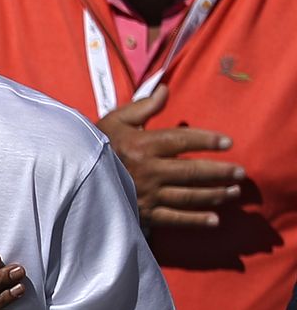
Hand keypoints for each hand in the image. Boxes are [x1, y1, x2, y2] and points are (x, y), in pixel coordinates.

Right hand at [97, 85, 242, 227]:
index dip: (207, 140)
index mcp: (143, 145)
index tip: (228, 142)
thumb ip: (144, 106)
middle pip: (192, 171)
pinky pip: (173, 218)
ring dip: (214, 194)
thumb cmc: (93, 144)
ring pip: (188, 195)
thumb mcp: (116, 120)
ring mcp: (146, 193)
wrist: (69, 173)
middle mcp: (148, 170)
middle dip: (220, 172)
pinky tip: (214, 219)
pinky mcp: (142, 212)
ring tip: (232, 193)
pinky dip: (195, 220)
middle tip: (240, 172)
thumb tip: (165, 89)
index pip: (183, 140)